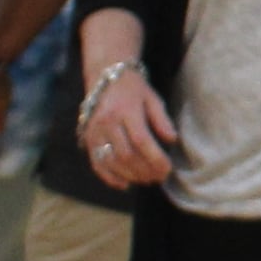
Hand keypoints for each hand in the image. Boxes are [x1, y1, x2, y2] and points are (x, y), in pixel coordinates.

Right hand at [82, 70, 179, 188]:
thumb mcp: (153, 99)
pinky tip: (124, 184)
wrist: (104, 76)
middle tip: (159, 177)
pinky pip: (96, 162)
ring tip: (146, 180)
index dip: (155, 159)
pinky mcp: (88, 138)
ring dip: (130, 175)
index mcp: (126, 111)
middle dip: (144, 170)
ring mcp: (95, 132)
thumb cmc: (134, 89)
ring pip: (111, 161)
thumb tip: (172, 140)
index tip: (168, 169)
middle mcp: (107, 123)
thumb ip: (162, 120)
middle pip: (125, 154)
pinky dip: (109, 177)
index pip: (141, 141)